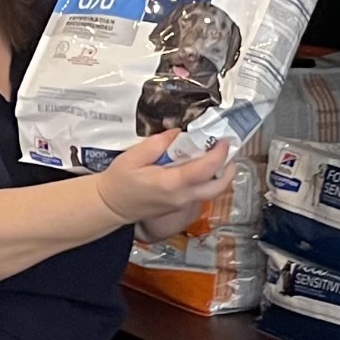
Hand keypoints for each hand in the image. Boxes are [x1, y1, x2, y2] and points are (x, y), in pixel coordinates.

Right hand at [94, 134, 235, 227]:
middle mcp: (182, 197)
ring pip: (213, 192)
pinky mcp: (180, 206)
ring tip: (216, 156)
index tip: (223, 139)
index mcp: (171, 183)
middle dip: (229, 168)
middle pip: (219, 187)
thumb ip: (157, 143)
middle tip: (227, 150)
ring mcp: (182, 204)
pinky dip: (208, 180)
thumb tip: (177, 133)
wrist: (110, 206)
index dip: (219, 153)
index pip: (206, 169)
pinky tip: (200, 166)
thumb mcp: (133, 156)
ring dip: (220, 175)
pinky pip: (202, 194)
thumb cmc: (119, 182)